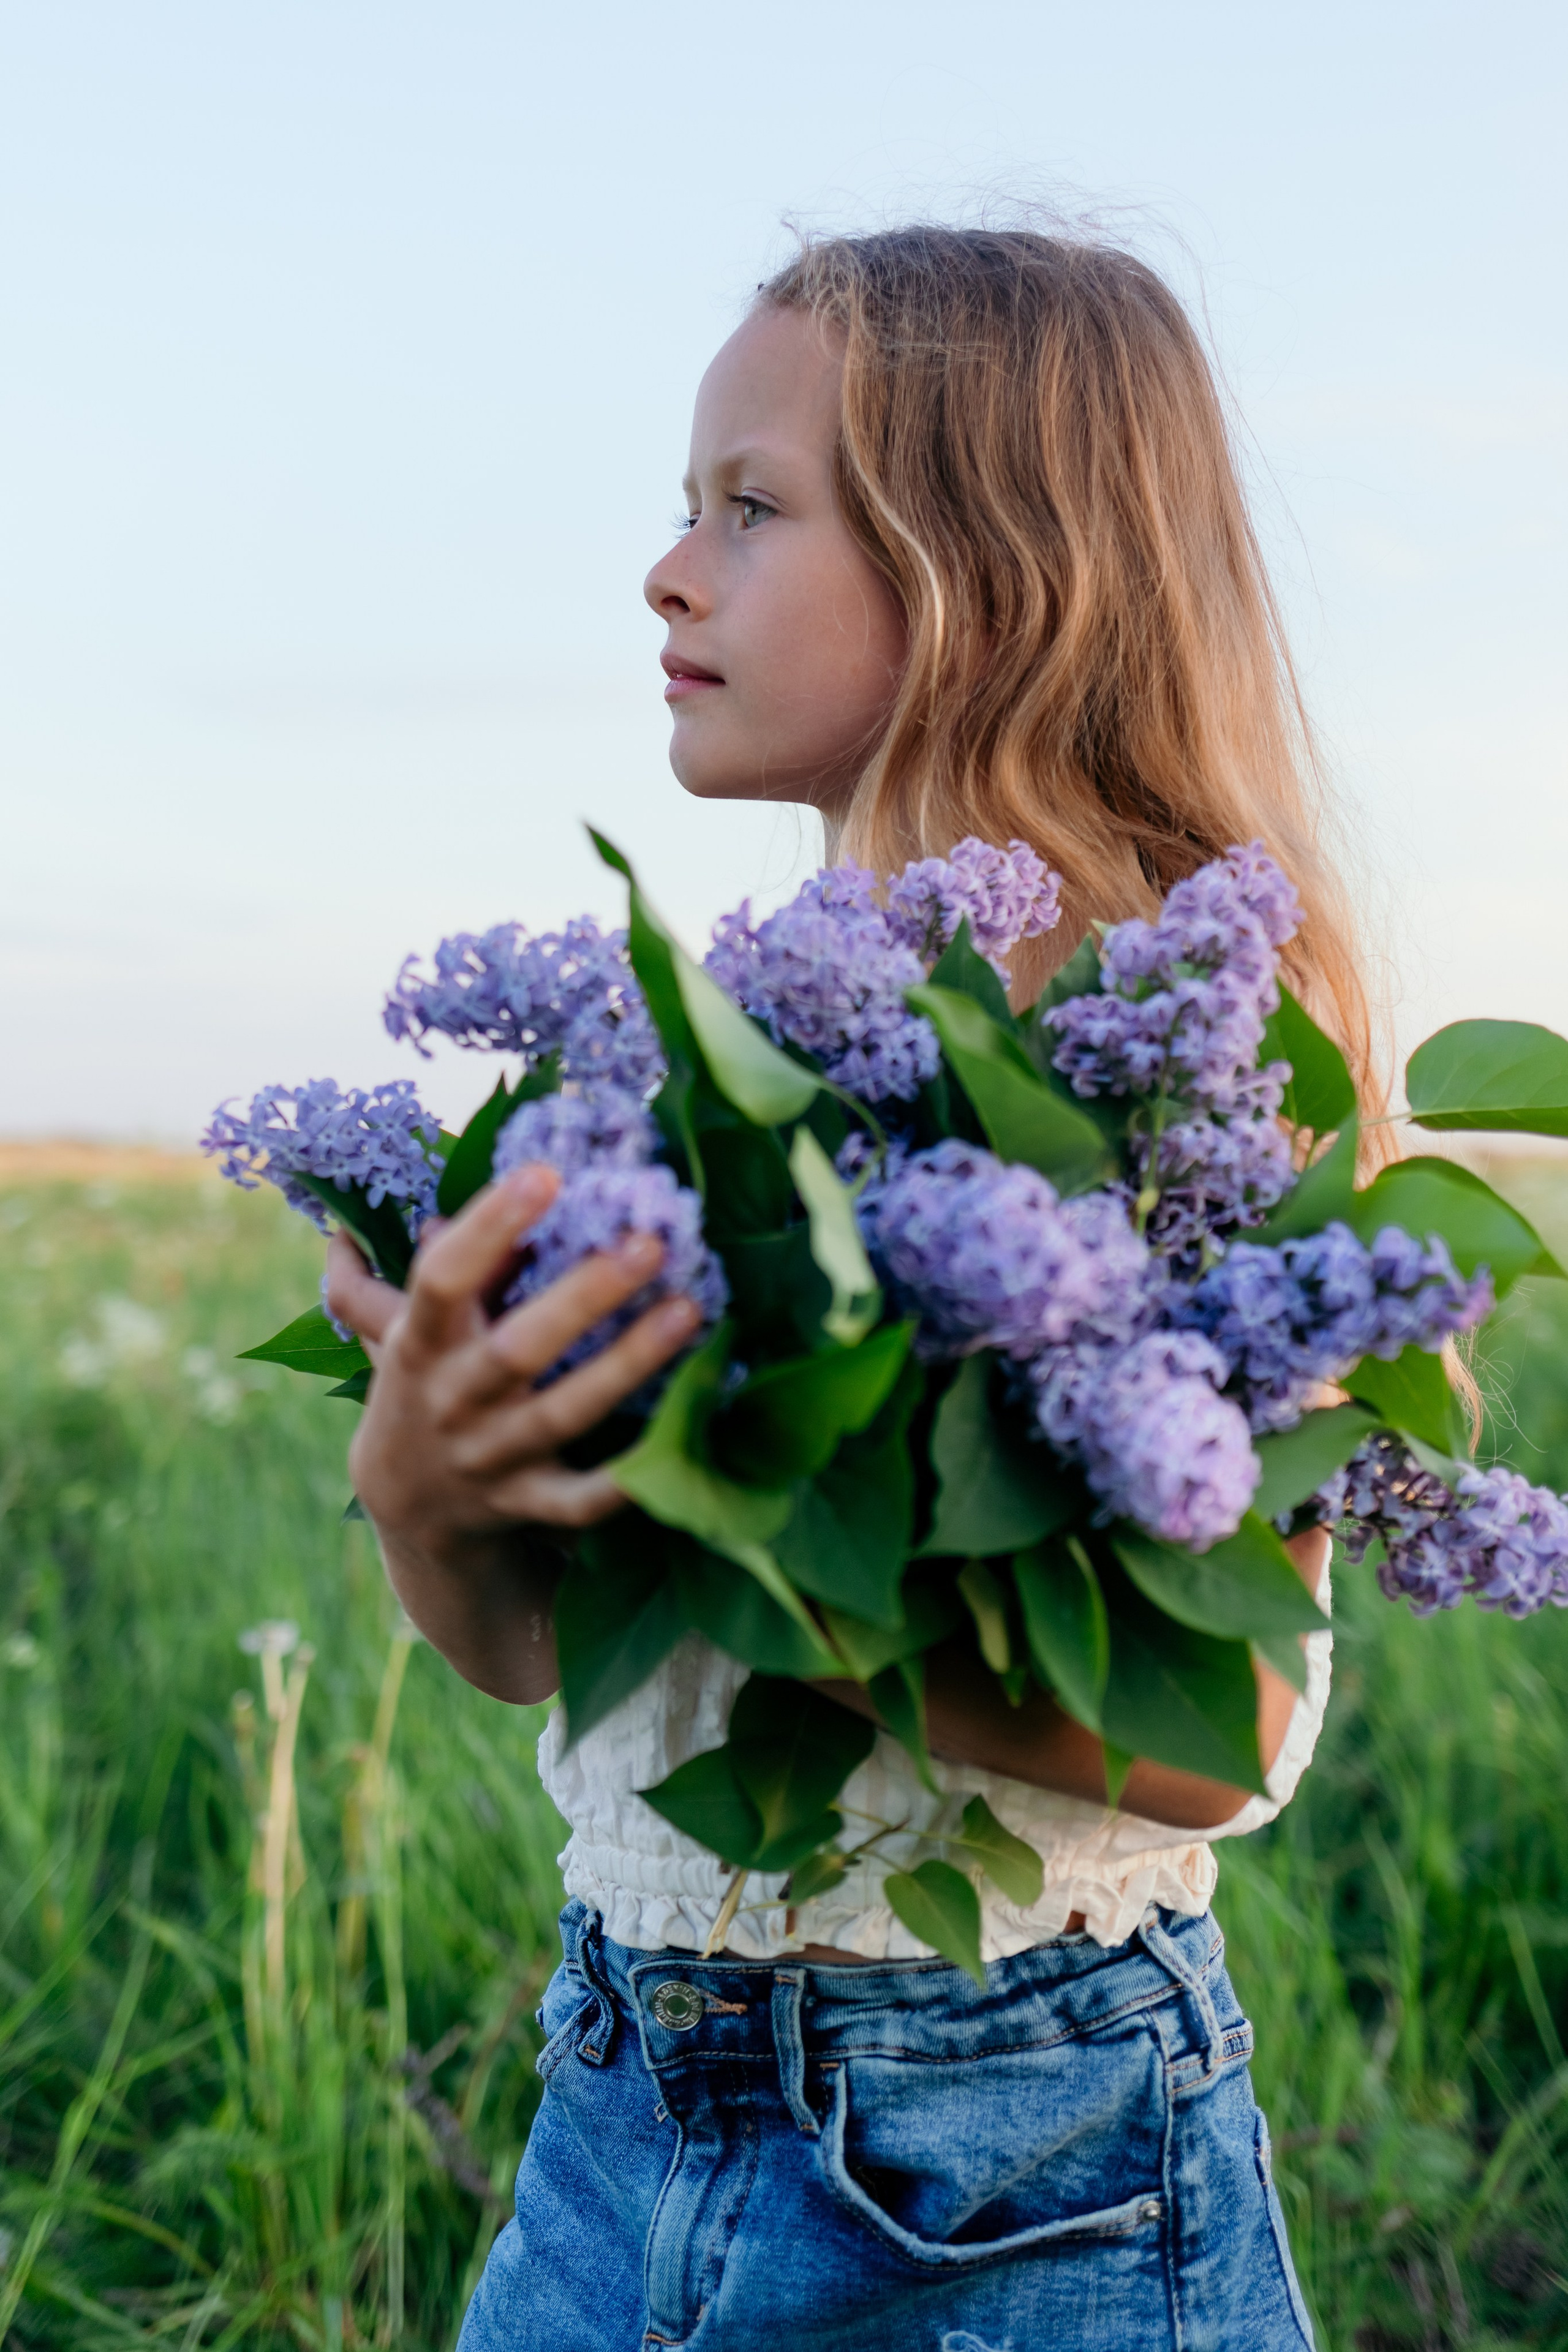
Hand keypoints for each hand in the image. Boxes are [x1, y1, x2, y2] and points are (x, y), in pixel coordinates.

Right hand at [325, 1164, 702, 1546]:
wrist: (410, 1506)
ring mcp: (493, 1457)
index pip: (444, 1279)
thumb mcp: (408, 1327)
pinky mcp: (529, 1503)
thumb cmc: (420, 1386)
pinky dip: (626, 1479)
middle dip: (582, 1297)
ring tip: (687, 1310)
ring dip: (627, 1364)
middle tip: (646, 1241)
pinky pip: (581, 1500)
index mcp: (421, 1345)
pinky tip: (680, 1437)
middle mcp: (455, 1401)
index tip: (544, 1174)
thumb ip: (435, 1268)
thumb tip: (451, 1201)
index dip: (489, 1227)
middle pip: (518, 1350)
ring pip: (563, 1412)